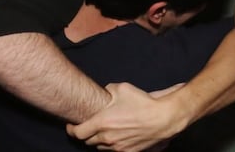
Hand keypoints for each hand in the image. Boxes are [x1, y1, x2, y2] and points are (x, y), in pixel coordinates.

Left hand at [66, 82, 186, 151]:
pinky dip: (111, 146)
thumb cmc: (142, 102)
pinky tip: (114, 137)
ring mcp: (118, 147)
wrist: (163, 118)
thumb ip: (107, 90)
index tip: (71, 125)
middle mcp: (108, 137)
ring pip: (100, 148)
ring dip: (98, 141)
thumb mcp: (121, 88)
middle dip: (85, 134)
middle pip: (88, 141)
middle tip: (86, 127)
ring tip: (101, 132)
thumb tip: (104, 93)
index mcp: (102, 122)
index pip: (78, 132)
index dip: (71, 130)